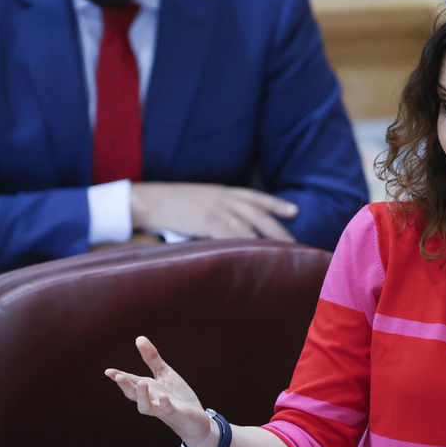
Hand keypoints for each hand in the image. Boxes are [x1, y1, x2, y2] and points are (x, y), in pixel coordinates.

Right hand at [104, 336, 216, 446]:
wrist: (196, 419)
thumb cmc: (178, 397)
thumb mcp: (165, 374)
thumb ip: (152, 358)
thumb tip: (139, 338)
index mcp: (148, 388)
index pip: (130, 382)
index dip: (119, 377)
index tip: (108, 371)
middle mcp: (151, 400)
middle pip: (133, 395)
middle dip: (125, 386)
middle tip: (118, 376)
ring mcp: (162, 409)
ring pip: (146, 406)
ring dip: (142, 395)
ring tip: (141, 382)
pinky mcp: (176, 414)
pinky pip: (168, 410)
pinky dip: (164, 404)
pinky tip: (162, 396)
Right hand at [129, 182, 296, 241]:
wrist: (150, 201)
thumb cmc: (169, 205)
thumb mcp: (197, 201)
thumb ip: (214, 210)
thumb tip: (224, 226)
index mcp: (221, 191)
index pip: (255, 197)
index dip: (275, 204)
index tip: (294, 211)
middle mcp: (222, 197)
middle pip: (258, 213)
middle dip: (278, 227)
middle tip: (295, 242)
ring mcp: (215, 208)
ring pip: (249, 225)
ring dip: (266, 240)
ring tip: (281, 254)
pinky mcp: (206, 221)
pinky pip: (231, 234)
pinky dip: (245, 244)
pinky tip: (256, 254)